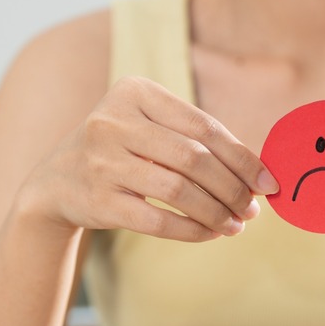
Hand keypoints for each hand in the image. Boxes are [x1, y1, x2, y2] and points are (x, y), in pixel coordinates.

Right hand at [17, 76, 278, 240]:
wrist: (56, 181)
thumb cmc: (122, 150)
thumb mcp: (150, 128)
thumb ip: (197, 140)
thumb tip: (257, 172)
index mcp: (134, 92)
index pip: (204, 126)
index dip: (243, 157)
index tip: (268, 182)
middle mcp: (113, 121)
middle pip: (194, 158)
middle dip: (232, 188)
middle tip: (253, 208)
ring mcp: (101, 161)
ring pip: (178, 191)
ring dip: (216, 212)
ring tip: (236, 224)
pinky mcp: (96, 200)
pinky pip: (157, 220)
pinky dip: (191, 230)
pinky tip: (210, 233)